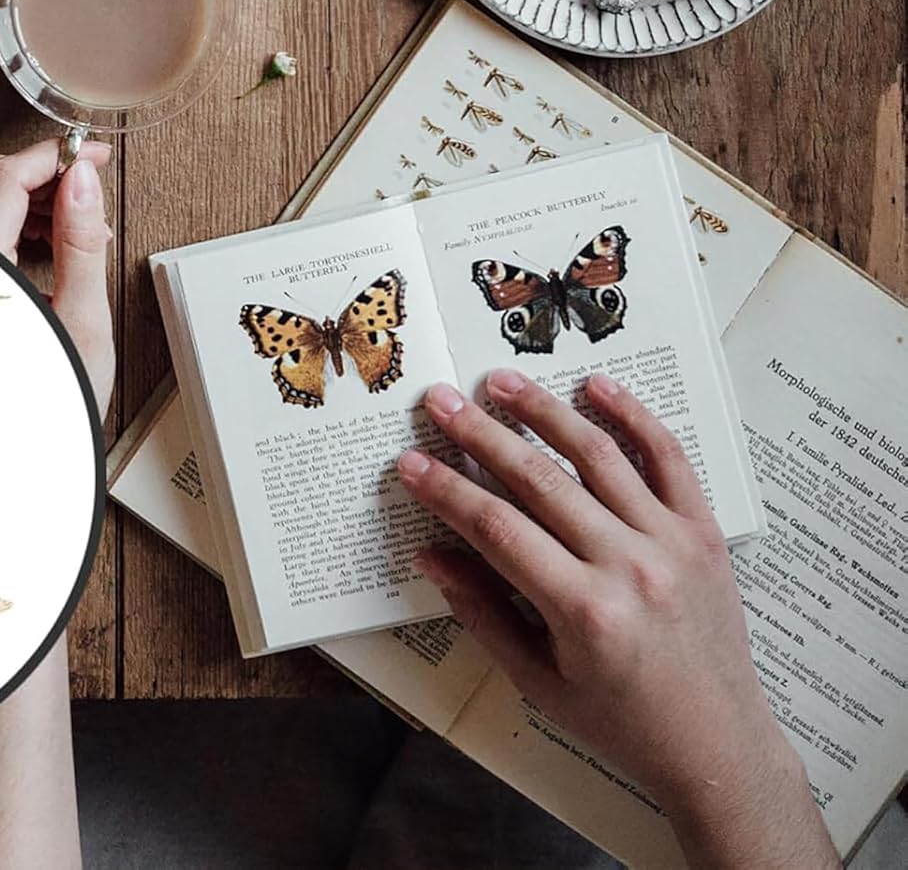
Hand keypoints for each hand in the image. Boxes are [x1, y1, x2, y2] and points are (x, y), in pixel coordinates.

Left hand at [0, 139, 114, 419]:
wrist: (14, 461)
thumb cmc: (49, 406)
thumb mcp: (82, 322)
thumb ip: (80, 242)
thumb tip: (82, 180)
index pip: (7, 178)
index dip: (55, 155)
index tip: (92, 154)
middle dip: (44, 174)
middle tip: (90, 188)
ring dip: (30, 198)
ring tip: (77, 228)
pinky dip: (13, 223)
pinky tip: (48, 247)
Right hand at [398, 370, 837, 869]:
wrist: (718, 747)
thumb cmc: (621, 722)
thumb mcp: (538, 681)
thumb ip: (482, 612)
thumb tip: (431, 552)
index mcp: (584, 612)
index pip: (496, 529)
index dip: (446, 491)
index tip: (410, 463)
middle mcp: (629, 567)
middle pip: (538, 479)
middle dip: (480, 434)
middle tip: (439, 400)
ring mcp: (671, 542)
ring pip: (597, 454)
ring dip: (543, 410)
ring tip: (499, 381)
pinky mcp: (703, 531)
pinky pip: (668, 458)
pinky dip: (633, 415)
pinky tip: (595, 385)